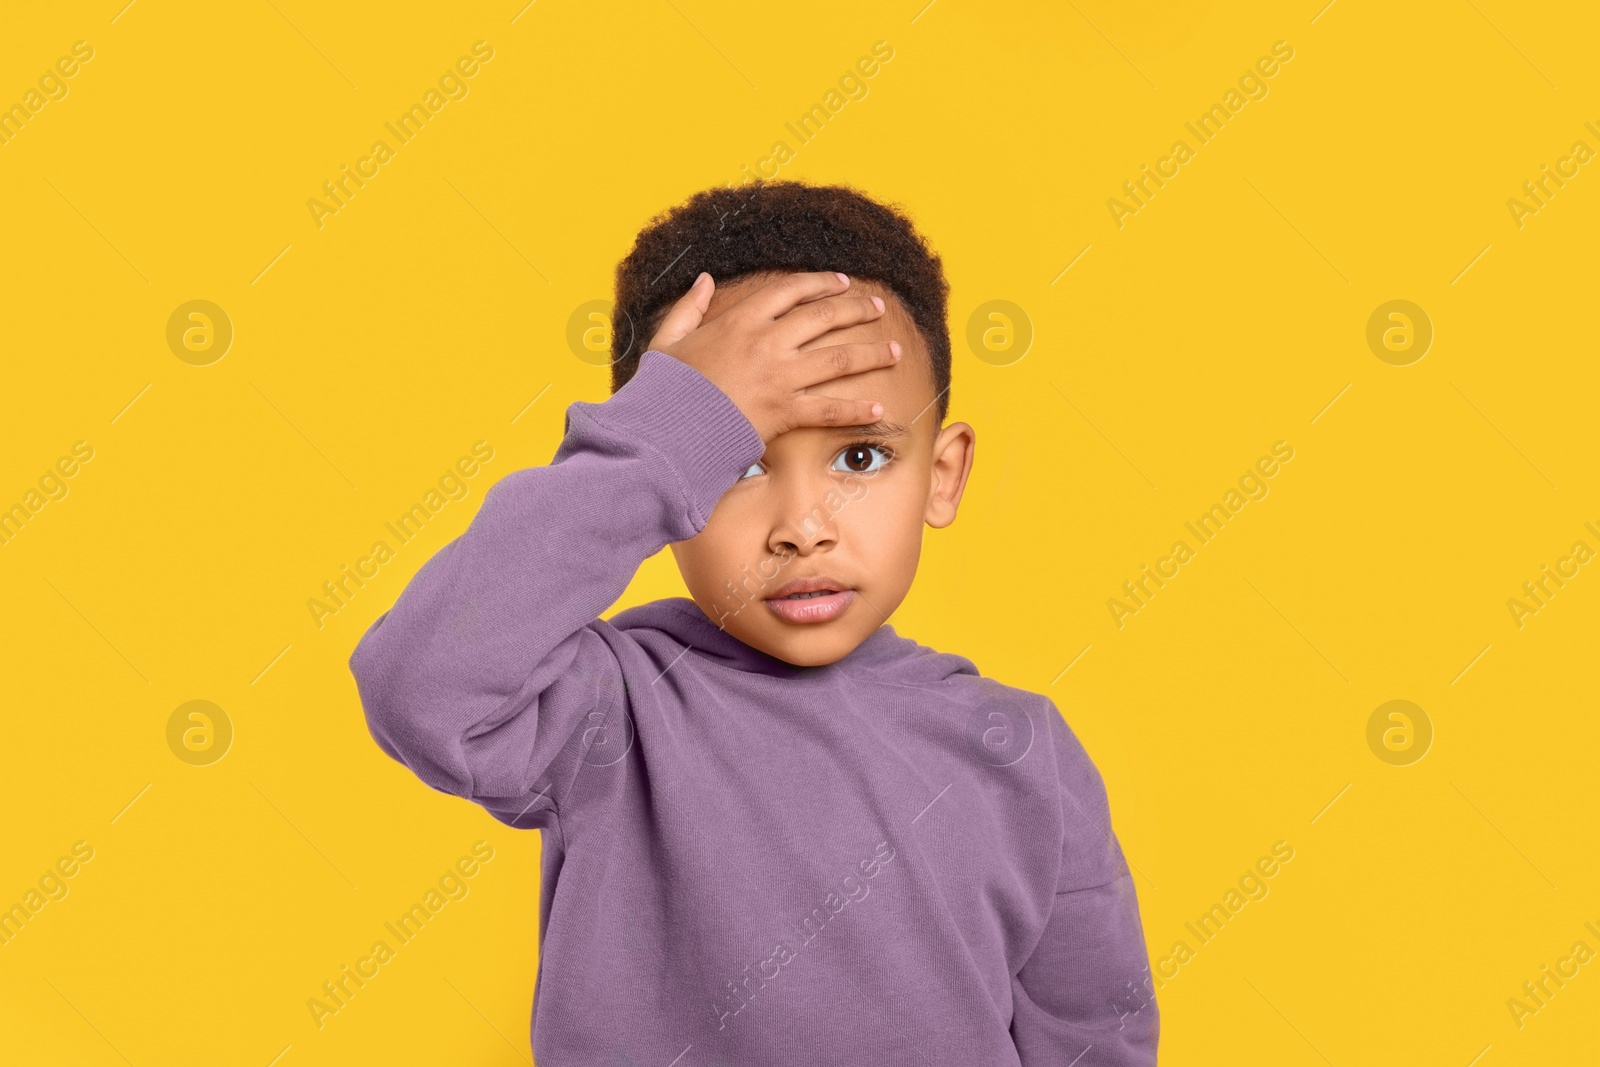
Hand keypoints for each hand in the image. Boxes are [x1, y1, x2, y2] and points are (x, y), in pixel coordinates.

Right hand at [646, 271, 901, 442]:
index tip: (841, 281)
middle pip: (823, 318)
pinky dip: (855, 410)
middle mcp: (767, 343)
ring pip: (837, 359)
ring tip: (895, 351)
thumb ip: (689, 307)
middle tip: (877, 307)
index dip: (820, 283)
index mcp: (741, 321)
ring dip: (870, 353)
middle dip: (855, 310)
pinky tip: (878, 408)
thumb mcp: (669, 340)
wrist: (667, 429)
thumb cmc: (665, 388)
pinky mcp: (784, 412)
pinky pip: (828, 409)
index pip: (791, 292)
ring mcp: (779, 378)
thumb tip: (704, 279)